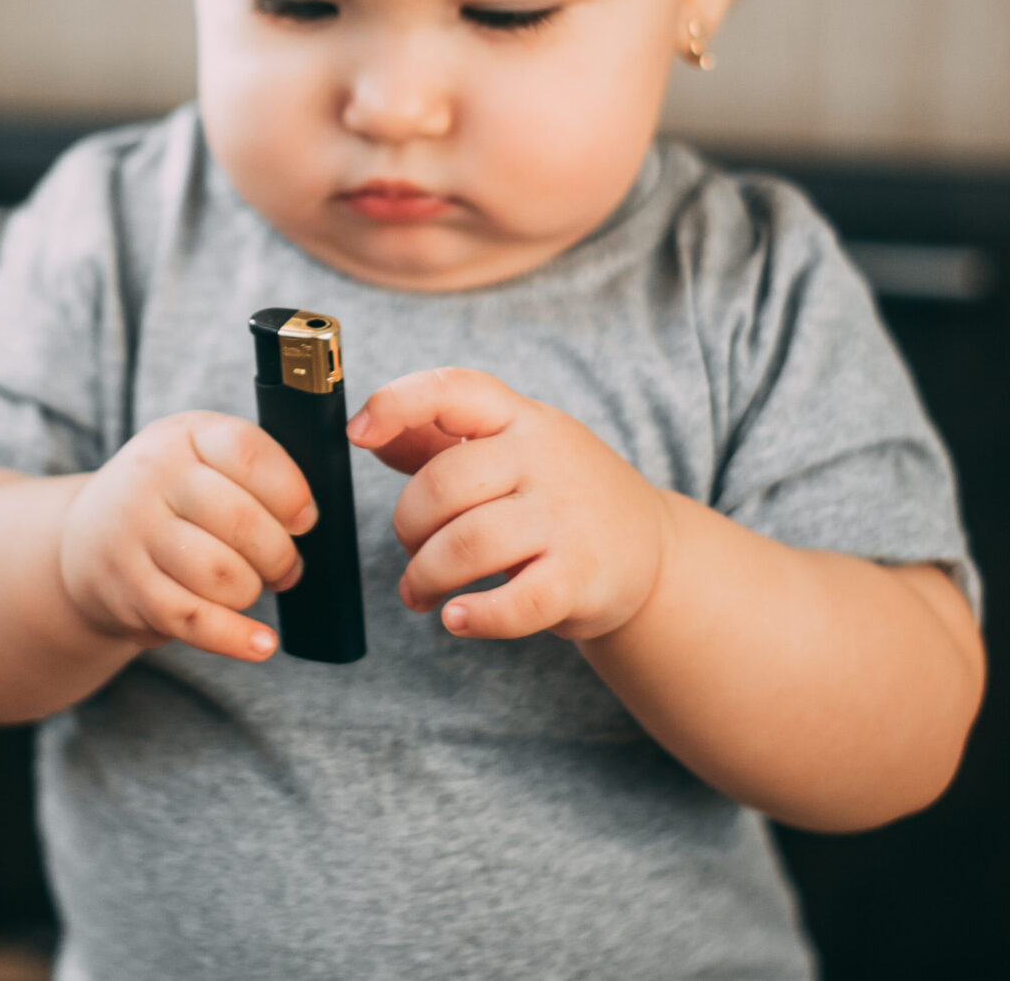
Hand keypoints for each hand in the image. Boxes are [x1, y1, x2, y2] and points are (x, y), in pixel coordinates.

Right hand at [58, 410, 317, 662]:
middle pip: (242, 522)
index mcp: (182, 435)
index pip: (248, 452)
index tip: (303, 518)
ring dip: (254, 590)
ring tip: (252, 585)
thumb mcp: (199, 457)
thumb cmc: (169, 499)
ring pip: (223, 575)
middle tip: (284, 566)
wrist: (87, 541)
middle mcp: (151, 477)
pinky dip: (237, 638)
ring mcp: (135, 534)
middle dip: (280, 555)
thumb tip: (307, 519)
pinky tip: (262, 643)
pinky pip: (196, 621)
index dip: (290, 491)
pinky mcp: (129, 590)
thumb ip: (254, 472)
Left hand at [349, 368, 668, 641]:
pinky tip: (457, 618)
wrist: (653, 552)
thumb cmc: (558, 498)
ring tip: (420, 594)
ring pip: (466, 545)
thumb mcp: (510, 453)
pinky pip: (515, 602)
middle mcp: (545, 458)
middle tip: (412, 553)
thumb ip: (439, 442)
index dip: (396, 404)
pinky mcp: (582, 576)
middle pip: (442, 486)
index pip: (454, 390)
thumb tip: (369, 432)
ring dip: (424, 577)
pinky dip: (475, 617)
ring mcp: (566, 516)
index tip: (356, 434)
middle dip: (407, 529)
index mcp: (519, 419)